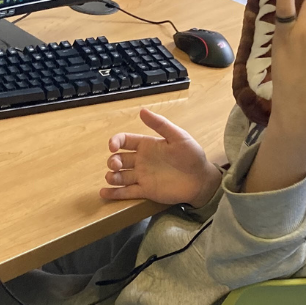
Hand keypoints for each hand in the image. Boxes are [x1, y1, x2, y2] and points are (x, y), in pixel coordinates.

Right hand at [100, 108, 222, 207]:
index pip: (124, 140)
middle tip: (116, 165)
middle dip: (113, 161)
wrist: (201, 180)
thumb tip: (142, 111)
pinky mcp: (145, 191)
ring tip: (112, 178)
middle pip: (119, 159)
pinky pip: (126, 192)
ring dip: (112, 176)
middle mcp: (141, 160)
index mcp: (147, 145)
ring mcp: (142, 176)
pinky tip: (104, 193)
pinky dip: (114, 193)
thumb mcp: (178, 136)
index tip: (112, 146)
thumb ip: (160, 125)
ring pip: (120, 176)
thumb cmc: (192, 155)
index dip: (115, 141)